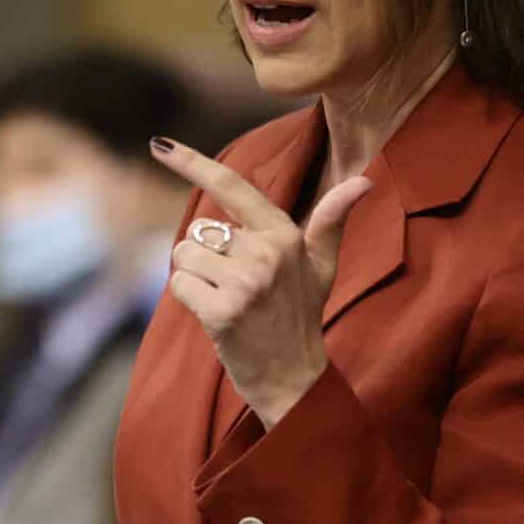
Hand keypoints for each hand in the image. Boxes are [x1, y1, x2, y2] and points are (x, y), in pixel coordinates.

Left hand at [152, 137, 373, 427]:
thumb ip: (332, 220)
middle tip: (236, 289)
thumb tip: (364, 180)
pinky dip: (188, 299)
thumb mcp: (322, 265)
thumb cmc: (301, 317)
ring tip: (226, 301)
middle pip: (198, 231)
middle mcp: (266, 253)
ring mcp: (245, 283)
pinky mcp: (222, 310)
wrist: (293, 379)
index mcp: (285, 234)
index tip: (159, 144)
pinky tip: (216, 317)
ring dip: (195, 279)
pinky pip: (179, 284)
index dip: (192, 163)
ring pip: (184, 256)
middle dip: (206, 257)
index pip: (233, 187)